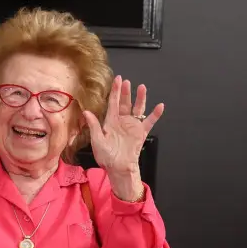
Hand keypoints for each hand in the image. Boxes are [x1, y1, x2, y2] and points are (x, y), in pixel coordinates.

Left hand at [81, 77, 163, 198]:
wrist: (118, 168)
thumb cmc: (106, 157)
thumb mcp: (97, 141)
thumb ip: (94, 126)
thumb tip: (86, 112)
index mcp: (111, 122)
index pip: (113, 103)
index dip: (115, 91)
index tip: (117, 79)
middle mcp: (122, 121)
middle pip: (125, 103)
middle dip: (126, 92)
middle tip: (127, 82)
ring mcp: (133, 126)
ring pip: (138, 108)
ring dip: (140, 98)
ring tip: (142, 88)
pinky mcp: (141, 132)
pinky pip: (149, 122)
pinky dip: (155, 114)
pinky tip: (160, 106)